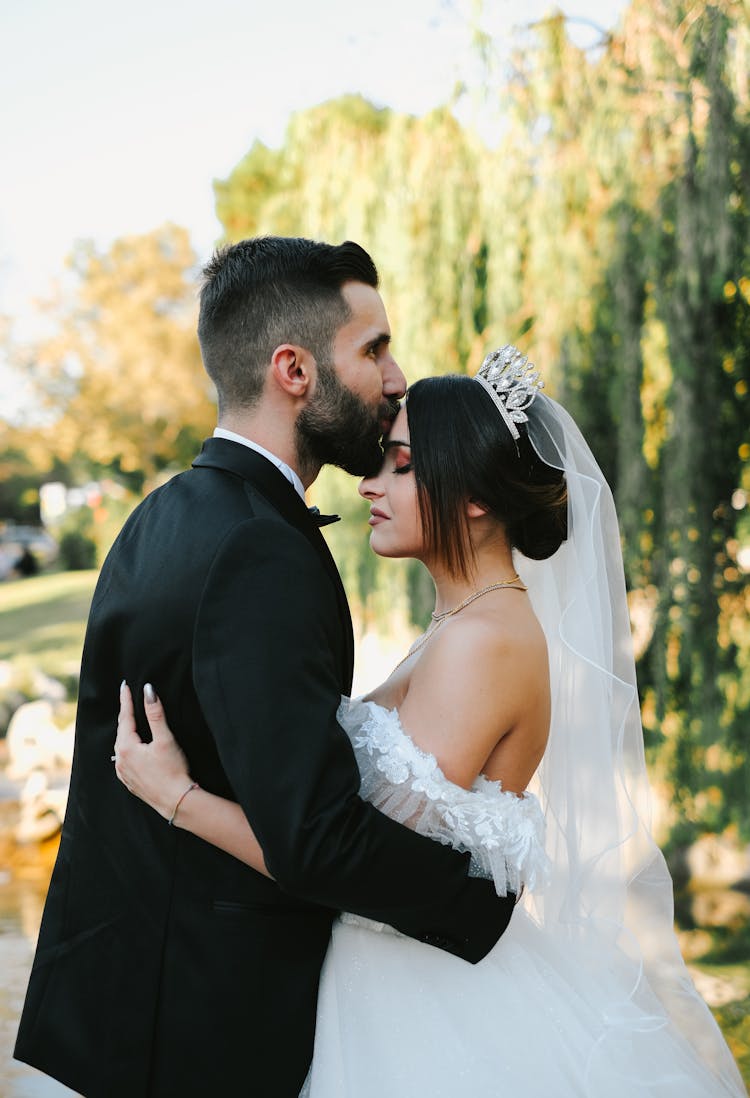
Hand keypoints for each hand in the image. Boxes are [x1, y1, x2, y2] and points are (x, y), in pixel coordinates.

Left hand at [114, 683, 191, 820]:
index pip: (125, 717)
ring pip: (122, 746)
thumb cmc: (173, 770)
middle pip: (122, 731)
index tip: (124, 686)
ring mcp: (123, 773)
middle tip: (127, 700)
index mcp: (126, 747)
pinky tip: (133, 749)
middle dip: (125, 715)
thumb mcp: (165, 739)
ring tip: (129, 721)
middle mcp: (120, 760)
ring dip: (126, 732)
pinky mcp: (130, 782)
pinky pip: (124, 760)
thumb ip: (155, 713)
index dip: (126, 700)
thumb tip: (148, 690)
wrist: (176, 801)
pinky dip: (127, 749)